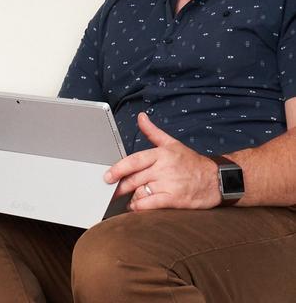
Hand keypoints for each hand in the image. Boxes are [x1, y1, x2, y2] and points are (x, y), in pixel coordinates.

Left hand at [104, 112, 220, 210]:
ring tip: (129, 198)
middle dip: (120, 186)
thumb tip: (141, 117)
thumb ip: (153, 132)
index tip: (107, 176)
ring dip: (131, 197)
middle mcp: (164, 168)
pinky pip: (151, 204)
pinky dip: (140, 207)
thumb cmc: (192, 162)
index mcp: (161, 154)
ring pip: (140, 192)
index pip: (134, 160)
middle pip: (134, 178)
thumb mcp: (172, 143)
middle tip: (111, 190)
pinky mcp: (175, 199)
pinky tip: (136, 206)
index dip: (118, 169)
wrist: (217, 179)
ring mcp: (169, 184)